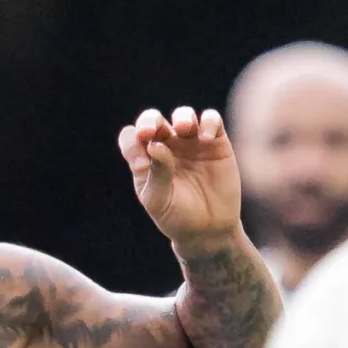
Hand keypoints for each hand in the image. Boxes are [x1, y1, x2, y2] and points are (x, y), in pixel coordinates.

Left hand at [117, 105, 244, 249]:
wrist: (208, 231)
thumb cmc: (177, 217)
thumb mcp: (159, 201)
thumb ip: (156, 173)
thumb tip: (155, 144)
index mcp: (146, 158)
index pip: (131, 138)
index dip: (131, 143)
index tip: (141, 165)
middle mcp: (167, 146)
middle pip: (154, 120)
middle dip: (150, 120)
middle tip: (150, 131)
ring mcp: (191, 143)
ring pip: (183, 116)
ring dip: (182, 117)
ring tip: (184, 129)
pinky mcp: (216, 143)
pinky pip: (211, 120)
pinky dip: (208, 122)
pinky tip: (206, 138)